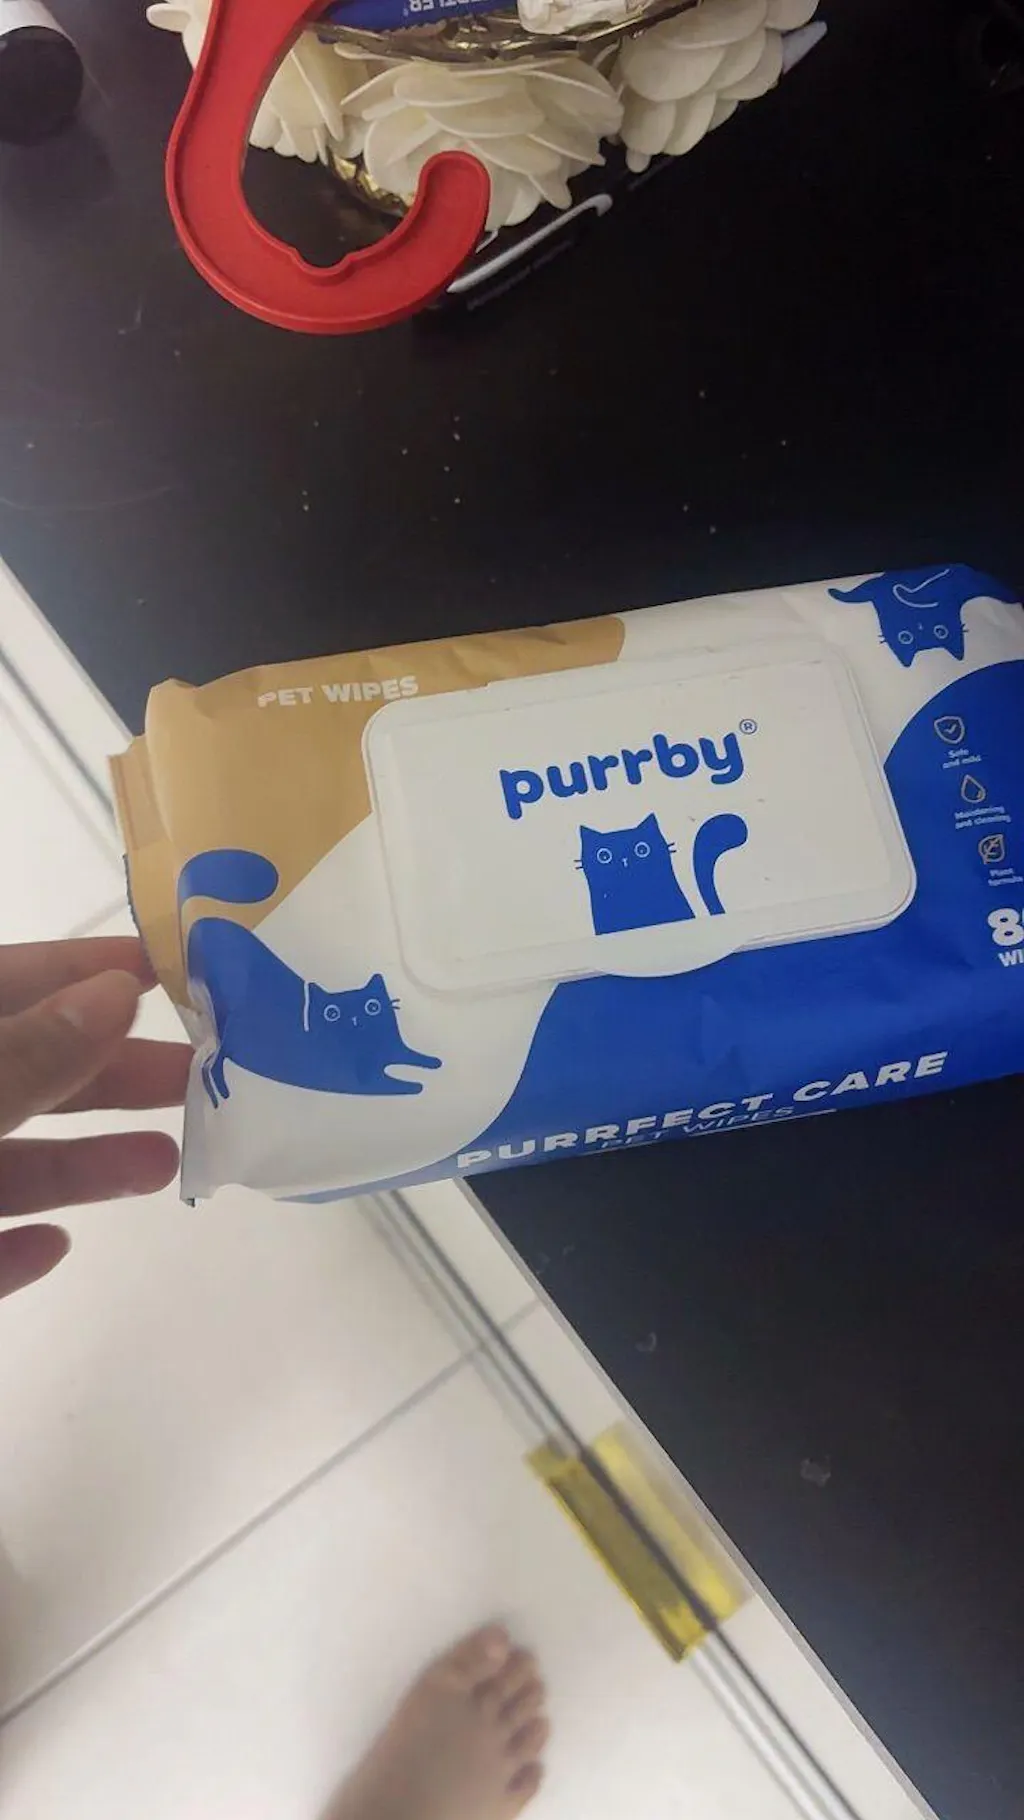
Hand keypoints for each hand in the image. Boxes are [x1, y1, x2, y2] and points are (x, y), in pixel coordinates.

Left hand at [0, 936, 190, 1299]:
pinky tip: (54, 1247)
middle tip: (195, 1074)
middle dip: (102, 1075)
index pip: (2, 984)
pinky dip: (9, 1251)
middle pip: (14, 1074)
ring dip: (75, 1166)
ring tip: (162, 1167)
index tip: (161, 967)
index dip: (73, 970)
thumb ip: (29, 1055)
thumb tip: (114, 993)